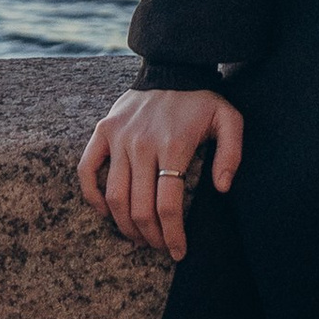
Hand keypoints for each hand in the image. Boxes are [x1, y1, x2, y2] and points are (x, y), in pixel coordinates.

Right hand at [77, 87, 245, 260]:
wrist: (172, 66)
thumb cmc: (202, 100)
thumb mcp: (229, 120)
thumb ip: (231, 154)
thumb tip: (221, 188)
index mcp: (173, 146)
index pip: (168, 205)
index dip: (173, 235)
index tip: (179, 252)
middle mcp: (142, 145)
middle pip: (140, 207)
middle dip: (151, 237)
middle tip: (160, 248)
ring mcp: (119, 138)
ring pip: (114, 196)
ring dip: (124, 225)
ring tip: (139, 238)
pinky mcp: (102, 131)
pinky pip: (87, 170)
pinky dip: (92, 196)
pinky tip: (106, 212)